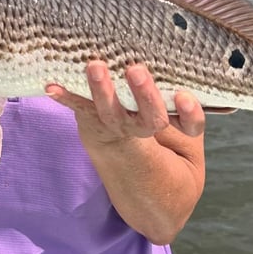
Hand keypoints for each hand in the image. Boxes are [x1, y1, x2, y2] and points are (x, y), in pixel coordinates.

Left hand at [46, 61, 204, 145]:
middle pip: (148, 117)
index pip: (187, 124)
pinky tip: (51, 87)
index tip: (186, 97)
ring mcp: (117, 128)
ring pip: (112, 113)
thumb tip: (201, 85)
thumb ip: (191, 117)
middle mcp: (144, 130)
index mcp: (175, 131)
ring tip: (95, 67)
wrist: (140, 187)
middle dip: (143, 94)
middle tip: (136, 71)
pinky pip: (81, 110)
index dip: (189, 113)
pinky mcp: (92, 123)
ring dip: (102, 90)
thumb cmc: (169, 145)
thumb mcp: (188, 140)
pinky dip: (67, 97)